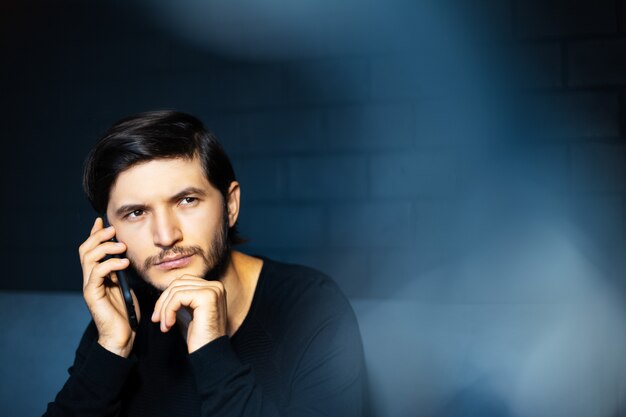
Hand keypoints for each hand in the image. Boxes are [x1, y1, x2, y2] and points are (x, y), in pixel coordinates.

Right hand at [79, 217, 139, 356]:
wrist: (122, 335)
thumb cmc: (127, 312)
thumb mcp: (127, 285)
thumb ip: (123, 271)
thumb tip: (128, 255)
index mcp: (98, 275)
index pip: (91, 249)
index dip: (94, 234)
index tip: (101, 220)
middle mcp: (90, 278)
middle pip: (85, 249)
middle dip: (98, 236)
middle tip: (113, 230)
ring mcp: (90, 286)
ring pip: (88, 258)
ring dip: (105, 248)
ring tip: (121, 246)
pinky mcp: (93, 295)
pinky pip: (97, 273)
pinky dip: (110, 264)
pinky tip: (123, 263)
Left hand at [151, 275, 227, 352]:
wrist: (210, 353)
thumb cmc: (200, 337)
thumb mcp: (191, 312)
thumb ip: (184, 298)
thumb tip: (165, 290)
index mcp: (213, 288)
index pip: (183, 282)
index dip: (167, 297)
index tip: (159, 315)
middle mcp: (215, 286)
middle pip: (178, 283)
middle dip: (163, 302)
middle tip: (157, 319)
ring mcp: (213, 290)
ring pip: (176, 290)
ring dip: (165, 309)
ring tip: (165, 325)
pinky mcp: (207, 297)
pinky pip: (178, 297)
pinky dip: (169, 311)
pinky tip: (169, 325)